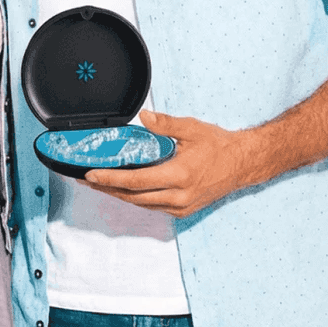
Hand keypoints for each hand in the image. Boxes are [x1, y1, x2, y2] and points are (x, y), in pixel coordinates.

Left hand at [82, 110, 250, 217]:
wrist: (242, 164)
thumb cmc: (218, 145)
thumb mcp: (191, 128)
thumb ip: (165, 124)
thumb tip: (144, 116)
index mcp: (179, 176)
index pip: (135, 181)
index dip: (110, 179)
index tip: (90, 175)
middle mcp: (178, 197)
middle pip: (133, 197)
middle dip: (106, 189)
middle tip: (85, 179)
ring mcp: (180, 207)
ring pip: (141, 204)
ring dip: (118, 195)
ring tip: (98, 184)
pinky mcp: (183, 210)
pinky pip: (152, 206)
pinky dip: (135, 198)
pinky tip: (123, 189)